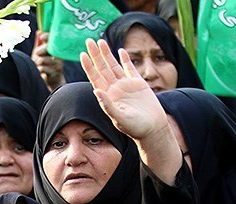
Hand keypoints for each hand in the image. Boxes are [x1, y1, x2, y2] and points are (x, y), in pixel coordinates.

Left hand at [32, 31, 64, 90]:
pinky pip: (43, 69)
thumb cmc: (46, 66)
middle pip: (48, 49)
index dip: (48, 36)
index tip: (42, 36)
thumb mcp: (41, 54)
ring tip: (39, 66)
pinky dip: (40, 71)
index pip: (54, 39)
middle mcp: (59, 56)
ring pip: (43, 60)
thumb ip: (39, 44)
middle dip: (40, 51)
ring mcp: (58, 65)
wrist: (53, 82)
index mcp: (56, 50)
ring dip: (38, 63)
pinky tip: (42, 73)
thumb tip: (38, 32)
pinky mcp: (55, 73)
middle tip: (37, 54)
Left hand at [80, 38, 181, 184]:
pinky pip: (130, 69)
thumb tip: (96, 91)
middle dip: (96, 55)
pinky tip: (120, 51)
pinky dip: (125, 60)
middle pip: (103, 68)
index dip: (89, 67)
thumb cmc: (135, 128)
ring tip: (100, 41)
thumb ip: (107, 105)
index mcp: (108, 97)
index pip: (95, 78)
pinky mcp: (138, 84)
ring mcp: (126, 86)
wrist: (153, 129)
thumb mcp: (119, 118)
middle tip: (89, 41)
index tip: (82, 55)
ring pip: (114, 66)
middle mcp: (115, 89)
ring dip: (107, 54)